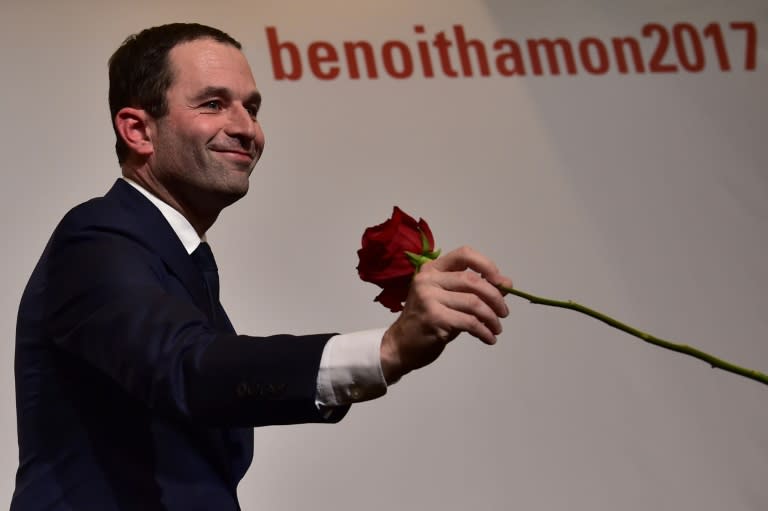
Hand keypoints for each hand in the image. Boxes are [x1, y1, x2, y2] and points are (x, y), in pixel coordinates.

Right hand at [380, 246, 512, 382]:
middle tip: (504, 313)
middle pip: (473, 281)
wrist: (400, 346)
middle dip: (495, 297)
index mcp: (431, 269)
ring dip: (492, 318)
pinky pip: (470, 322)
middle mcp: (428, 280)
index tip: (501, 282)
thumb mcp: (449, 300)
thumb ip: (472, 290)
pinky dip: (484, 331)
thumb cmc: (427, 321)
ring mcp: (429, 298)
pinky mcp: (434, 318)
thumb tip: (506, 284)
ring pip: (474, 303)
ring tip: (496, 328)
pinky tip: (488, 338)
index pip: (464, 254)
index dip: (487, 265)